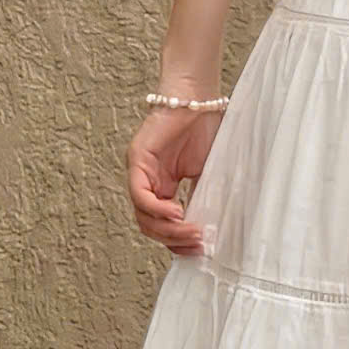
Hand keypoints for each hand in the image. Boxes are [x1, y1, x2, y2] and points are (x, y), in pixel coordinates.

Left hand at [126, 104, 222, 254]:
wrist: (198, 97)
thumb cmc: (206, 127)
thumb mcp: (208, 171)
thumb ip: (204, 195)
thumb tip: (211, 227)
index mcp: (164, 187)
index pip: (162, 226)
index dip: (178, 242)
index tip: (199, 250)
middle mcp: (149, 183)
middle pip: (151, 227)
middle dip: (174, 240)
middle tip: (197, 244)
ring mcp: (140, 173)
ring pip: (143, 216)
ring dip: (168, 229)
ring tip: (192, 231)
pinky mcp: (137, 161)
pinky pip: (141, 195)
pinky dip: (158, 209)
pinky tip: (177, 212)